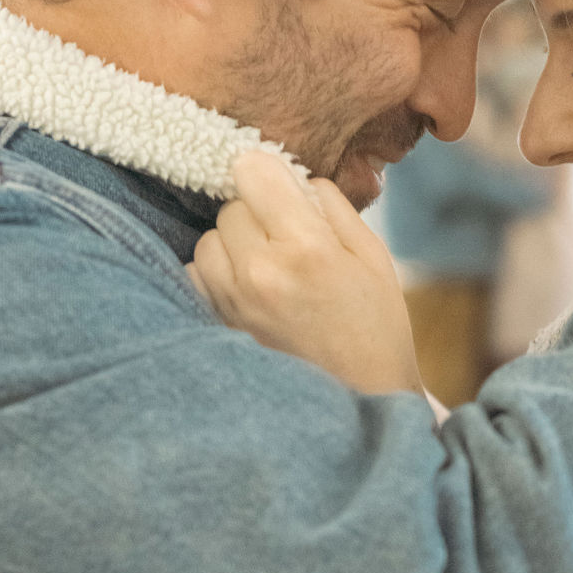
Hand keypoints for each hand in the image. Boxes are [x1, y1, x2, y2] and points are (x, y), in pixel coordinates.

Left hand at [188, 151, 424, 395]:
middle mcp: (261, 272)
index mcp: (306, 248)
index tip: (281, 187)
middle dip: (257, 212)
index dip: (267, 173)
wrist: (361, 401)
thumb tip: (296, 177)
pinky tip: (248, 289)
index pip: (253, 171)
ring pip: (209, 239)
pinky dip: (216, 275)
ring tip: (267, 266)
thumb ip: (332, 207)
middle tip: (287, 237)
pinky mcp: (217, 326)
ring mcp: (233, 302)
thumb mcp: (373, 257)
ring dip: (233, 243)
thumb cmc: (376, 328)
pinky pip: (196, 276)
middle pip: (231, 206)